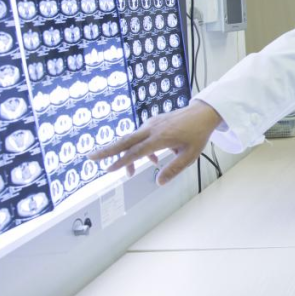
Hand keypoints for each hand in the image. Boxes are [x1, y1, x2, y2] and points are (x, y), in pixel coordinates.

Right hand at [89, 102, 222, 184]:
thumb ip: (174, 169)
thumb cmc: (198, 134)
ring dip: (126, 154)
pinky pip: (140, 136)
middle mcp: (152, 129)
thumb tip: (158, 182)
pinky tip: (152, 160)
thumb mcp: (190, 155)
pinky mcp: (153, 122)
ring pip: (131, 139)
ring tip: (127, 171)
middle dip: (107, 150)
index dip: (123, 161)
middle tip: (91, 157)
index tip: (109, 169)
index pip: (137, 151)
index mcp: (161, 137)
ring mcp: (151, 124)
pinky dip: (139, 148)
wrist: (203, 113)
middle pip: (125, 140)